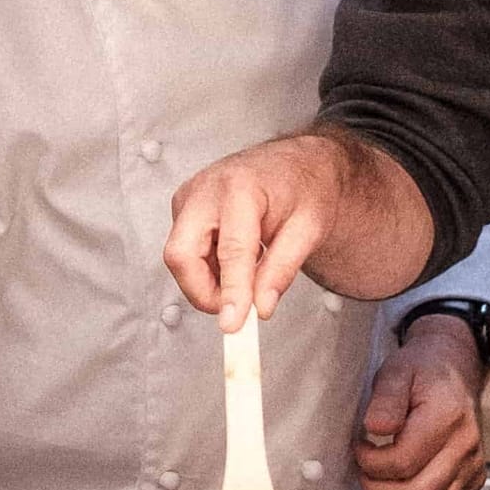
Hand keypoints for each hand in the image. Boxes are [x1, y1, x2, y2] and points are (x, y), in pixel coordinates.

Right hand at [164, 135, 339, 327]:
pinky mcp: (183, 207)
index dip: (231, 292)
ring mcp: (189, 197)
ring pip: (180, 257)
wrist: (293, 165)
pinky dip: (205, 267)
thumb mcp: (309, 230)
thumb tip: (261, 308)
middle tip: (236, 308)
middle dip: (203, 291)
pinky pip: (183, 250)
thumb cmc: (302, 189)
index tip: (233, 324)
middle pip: (182, 254)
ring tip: (246, 273)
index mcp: (241, 188)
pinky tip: (232, 260)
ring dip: (207, 279)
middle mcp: (205, 189)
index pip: (231, 250)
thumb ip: (282, 270)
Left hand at [354, 315, 489, 489]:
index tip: (359, 446)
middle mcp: (466, 447)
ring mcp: (473, 467)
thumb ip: (385, 399)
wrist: (455, 369)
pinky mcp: (474, 480)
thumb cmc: (423, 370)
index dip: (370, 462)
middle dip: (378, 489)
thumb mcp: (396, 370)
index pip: (402, 462)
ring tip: (379, 478)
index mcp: (447, 418)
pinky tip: (399, 485)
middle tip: (362, 470)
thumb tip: (375, 428)